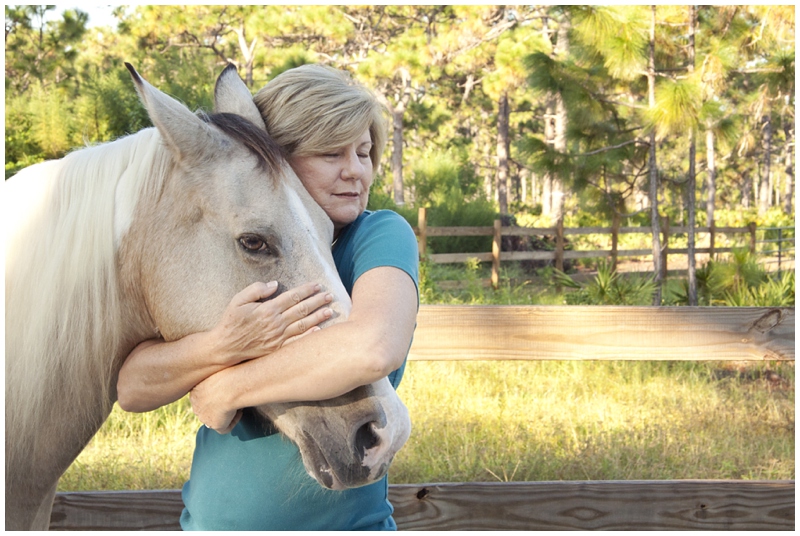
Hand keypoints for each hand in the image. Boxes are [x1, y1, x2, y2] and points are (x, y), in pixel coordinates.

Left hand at [190, 369, 241, 433]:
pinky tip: (239, 411)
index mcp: (194, 391)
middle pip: (206, 409)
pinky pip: (225, 428)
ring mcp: (204, 416)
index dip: (214, 395)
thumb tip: (224, 362)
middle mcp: (196, 405)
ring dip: (226, 413)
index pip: (202, 396)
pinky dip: (233, 421)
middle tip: (231, 399)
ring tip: (237, 404)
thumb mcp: (218, 368)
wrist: (228, 386)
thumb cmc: (226, 372)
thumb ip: (217, 371)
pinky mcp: (214, 425)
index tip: (226, 390)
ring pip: (216, 418)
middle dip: (218, 406)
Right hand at [209, 281, 332, 365]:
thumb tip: (275, 284)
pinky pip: (297, 342)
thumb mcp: (238, 300)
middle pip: (302, 310)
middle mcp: (276, 323)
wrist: (225, 347)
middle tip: (330, 296)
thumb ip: (256, 289)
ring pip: (303, 325)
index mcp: (268, 309)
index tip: (318, 285)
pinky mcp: (277, 348)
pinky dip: (309, 336)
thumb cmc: (231, 322)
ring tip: (330, 311)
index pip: (292, 297)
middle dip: (317, 301)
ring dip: (318, 317)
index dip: (306, 290)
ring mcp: (278, 337)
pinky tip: (319, 331)